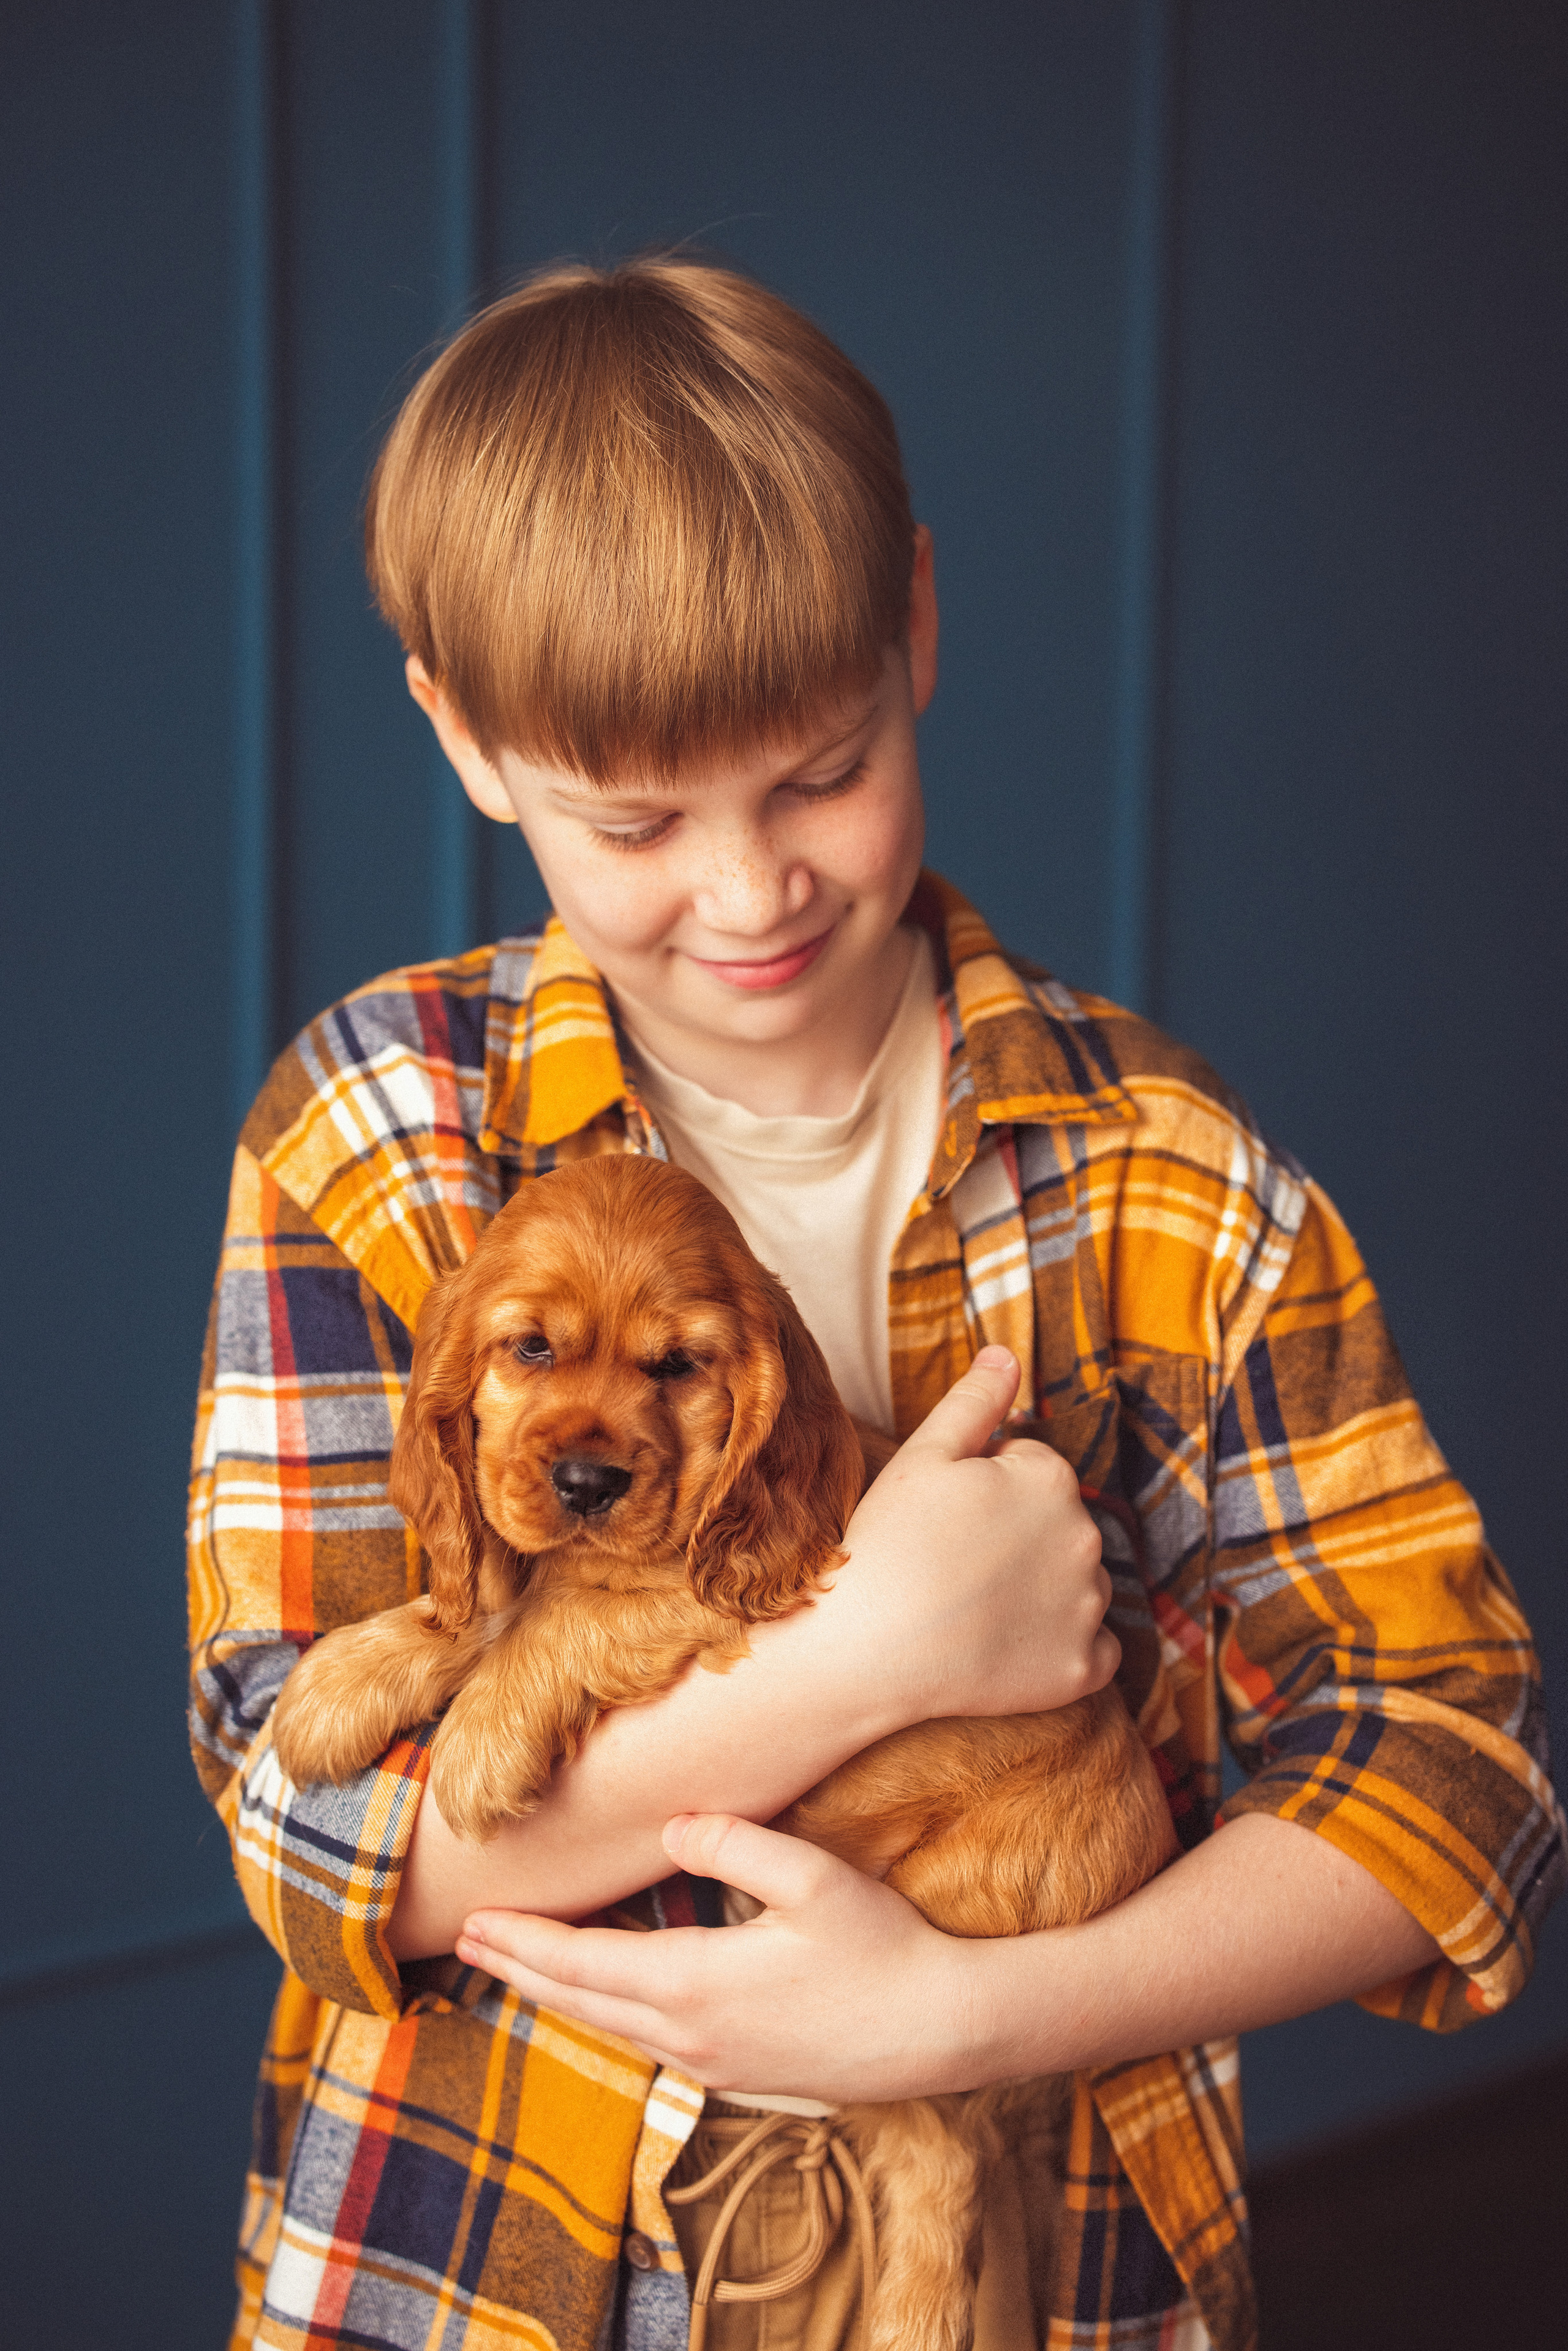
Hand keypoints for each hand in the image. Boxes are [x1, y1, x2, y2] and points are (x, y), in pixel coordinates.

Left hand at [456, 1812, 986, 2099]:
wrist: (944, 2031)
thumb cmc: (884, 1948)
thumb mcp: (815, 1879)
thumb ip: (737, 1844)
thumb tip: (674, 1826)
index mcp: (697, 1985)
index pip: (582, 1964)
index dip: (523, 1943)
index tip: (473, 1924)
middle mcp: (693, 2036)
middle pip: (582, 2002)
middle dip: (521, 1970)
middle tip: (467, 1946)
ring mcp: (717, 2064)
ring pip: (614, 2029)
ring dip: (560, 1996)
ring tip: (520, 1969)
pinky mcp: (743, 2075)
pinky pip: (651, 2044)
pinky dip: (609, 2015)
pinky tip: (608, 2001)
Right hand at [838, 1346, 1118, 1724]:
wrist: (868, 1649)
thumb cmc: (888, 1543)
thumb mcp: (923, 1454)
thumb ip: (975, 1401)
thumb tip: (1008, 1354)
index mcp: (1052, 1478)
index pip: (1033, 1471)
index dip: (985, 1491)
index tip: (946, 1520)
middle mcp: (1086, 1538)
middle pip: (1059, 1527)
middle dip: (1020, 1537)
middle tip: (954, 1564)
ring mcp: (1088, 1608)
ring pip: (1078, 1586)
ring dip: (1043, 1591)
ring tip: (975, 1608)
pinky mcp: (1083, 1670)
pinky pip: (1091, 1651)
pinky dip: (1059, 1648)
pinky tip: (1007, 1648)